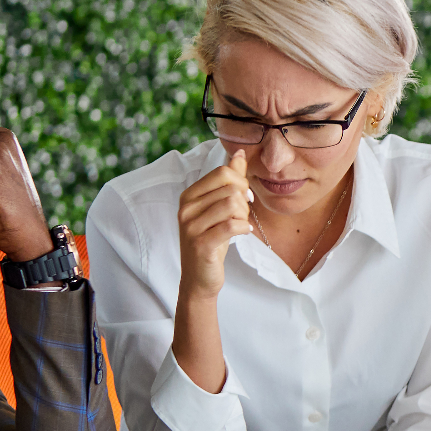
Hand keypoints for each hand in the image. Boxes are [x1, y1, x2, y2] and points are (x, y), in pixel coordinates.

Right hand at [177, 148, 251, 301]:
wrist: (200, 278)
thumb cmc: (212, 240)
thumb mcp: (219, 207)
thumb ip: (230, 179)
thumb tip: (240, 153)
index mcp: (189, 195)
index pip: (223, 172)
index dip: (241, 182)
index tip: (244, 197)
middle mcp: (186, 208)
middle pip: (230, 188)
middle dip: (244, 202)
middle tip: (241, 216)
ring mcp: (191, 226)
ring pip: (232, 205)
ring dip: (244, 216)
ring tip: (239, 226)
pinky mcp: (200, 244)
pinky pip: (231, 226)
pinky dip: (244, 228)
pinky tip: (243, 233)